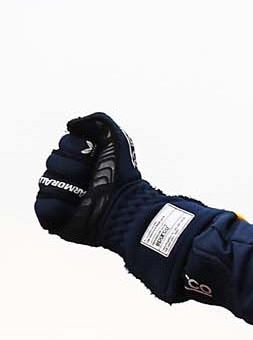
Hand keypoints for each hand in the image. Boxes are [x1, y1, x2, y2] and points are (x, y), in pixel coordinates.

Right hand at [35, 112, 143, 246]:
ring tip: (87, 195)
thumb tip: (71, 125)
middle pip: (52, 160)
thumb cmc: (122, 174)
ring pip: (46, 181)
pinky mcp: (53, 217)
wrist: (123, 205)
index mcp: (82, 159)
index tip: (94, 155)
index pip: (64, 143)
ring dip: (69, 187)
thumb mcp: (116, 139)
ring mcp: (60, 196)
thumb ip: (98, 121)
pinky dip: (58, 206)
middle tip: (93, 177)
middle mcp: (68, 176)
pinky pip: (42, 205)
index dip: (77, 147)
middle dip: (74, 167)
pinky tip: (76, 208)